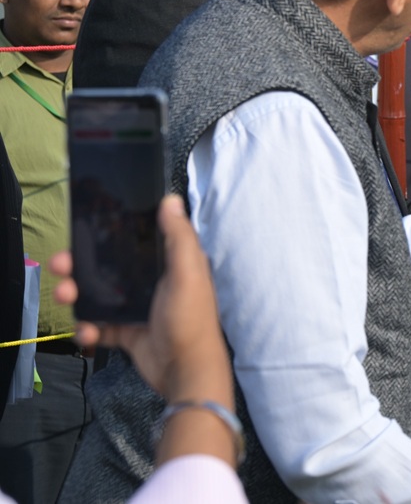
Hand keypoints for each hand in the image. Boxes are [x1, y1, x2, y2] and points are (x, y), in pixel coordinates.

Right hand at [52, 195, 230, 401]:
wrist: (185, 370)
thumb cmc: (190, 317)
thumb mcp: (187, 272)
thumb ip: (178, 237)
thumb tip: (170, 200)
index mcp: (170, 264)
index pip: (135, 241)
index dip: (109, 234)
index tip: (83, 231)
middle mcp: (152, 282)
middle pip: (109, 267)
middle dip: (80, 266)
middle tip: (61, 267)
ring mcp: (138, 308)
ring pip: (98, 295)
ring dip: (78, 295)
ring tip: (66, 298)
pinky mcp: (127, 332)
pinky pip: (99, 325)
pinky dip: (87, 328)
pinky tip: (86, 331)